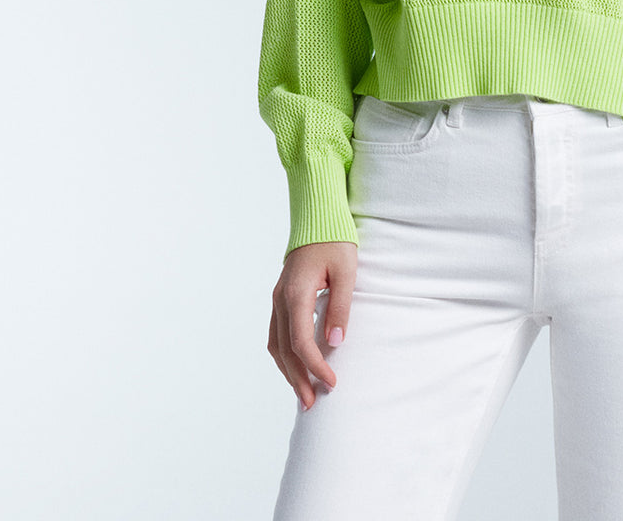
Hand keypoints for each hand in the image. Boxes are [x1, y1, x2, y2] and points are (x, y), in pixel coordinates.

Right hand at [268, 240, 356, 409]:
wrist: (317, 217)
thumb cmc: (335, 241)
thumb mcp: (346, 272)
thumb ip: (340, 307)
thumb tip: (335, 343)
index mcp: (296, 293)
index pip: (301, 342)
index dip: (316, 367)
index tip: (332, 382)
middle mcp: (281, 299)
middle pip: (285, 350)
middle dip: (298, 379)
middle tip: (313, 404)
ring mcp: (277, 298)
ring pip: (276, 344)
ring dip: (288, 371)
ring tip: (303, 394)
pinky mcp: (280, 297)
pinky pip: (276, 333)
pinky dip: (284, 355)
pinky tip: (295, 367)